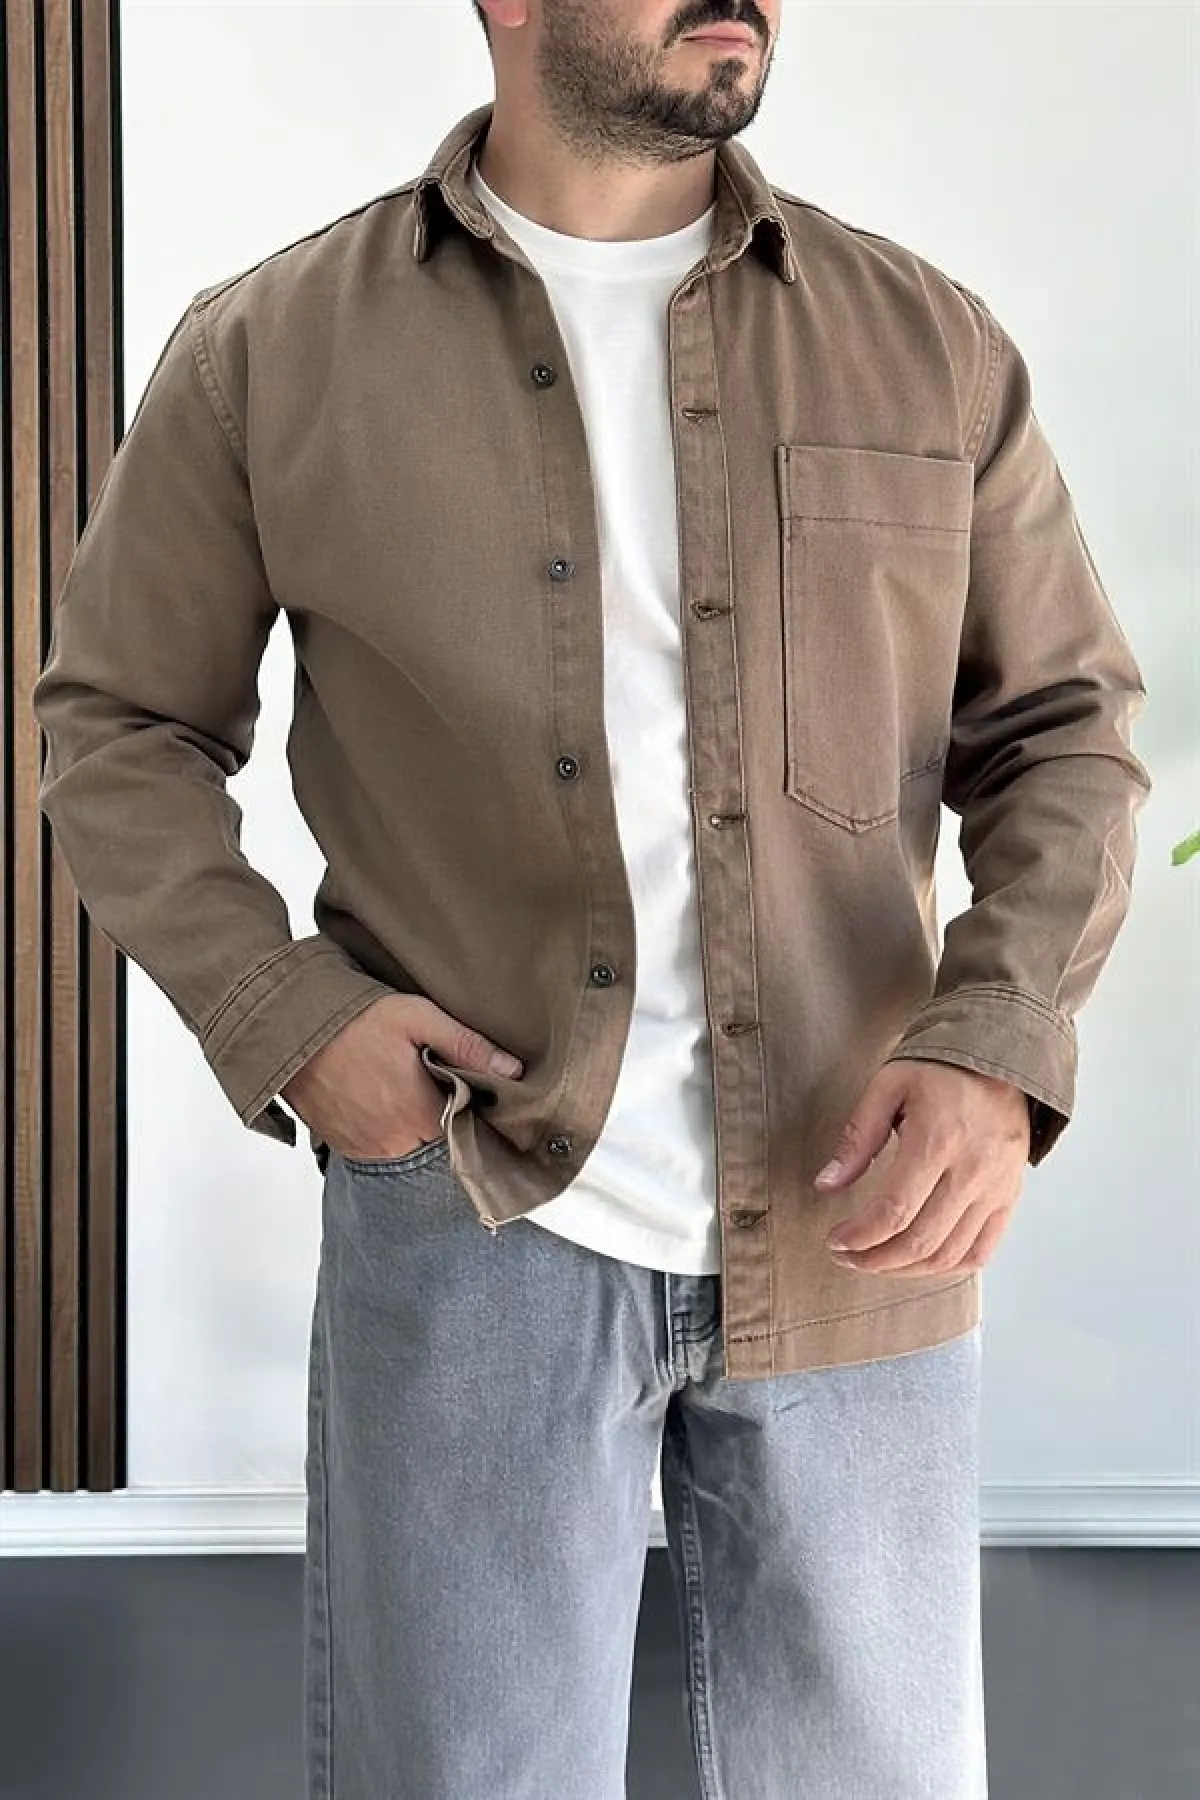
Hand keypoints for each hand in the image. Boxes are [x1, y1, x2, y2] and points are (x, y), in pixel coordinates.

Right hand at [280, 993, 523, 1161]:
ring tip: (415, 1097)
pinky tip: (388, 1105)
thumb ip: (467, 1046)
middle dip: (447, 1125)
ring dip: (417, 1132)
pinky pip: (378, 1152)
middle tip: (445, 1092)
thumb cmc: (354, 1018)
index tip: (479, 1099)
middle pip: (438, 1147)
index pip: (467, 1136)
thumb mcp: (418, 1017)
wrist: (285, 1026)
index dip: (475, 1117)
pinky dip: (388, 1135)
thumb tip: (514, 1070)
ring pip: (407, 1152)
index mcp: (420, 1116)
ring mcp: (364, 1149)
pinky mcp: (341, 1145)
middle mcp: (393, 1144)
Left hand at [814, 1058, 1031, 1275]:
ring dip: (906, 1270)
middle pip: (920, 1241)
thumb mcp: (888, 1087)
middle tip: (848, 1257)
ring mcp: (996, 1188)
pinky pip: (982, 1251)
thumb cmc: (941, 1067)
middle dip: (876, 1260)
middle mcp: (972, 1170)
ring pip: (949, 1255)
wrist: (1002, 1056)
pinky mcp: (1010, 1196)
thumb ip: (857, 1139)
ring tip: (876, 1261)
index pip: (894, 1211)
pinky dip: (947, 1267)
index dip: (860, 1236)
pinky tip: (919, 1262)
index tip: (836, 1241)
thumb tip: (827, 1185)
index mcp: (938, 1141)